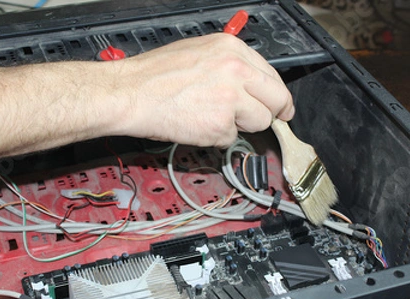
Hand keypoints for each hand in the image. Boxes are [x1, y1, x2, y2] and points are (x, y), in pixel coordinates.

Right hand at [114, 33, 294, 147]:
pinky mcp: (220, 125)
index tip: (279, 105)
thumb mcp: (198, 53)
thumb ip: (227, 65)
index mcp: (231, 49)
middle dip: (272, 112)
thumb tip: (247, 82)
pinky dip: (217, 137)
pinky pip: (231, 138)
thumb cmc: (153, 75)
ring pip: (259, 122)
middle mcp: (236, 71)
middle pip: (276, 99)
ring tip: (212, 117)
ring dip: (241, 125)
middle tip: (262, 120)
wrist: (130, 93)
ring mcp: (231, 99)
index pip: (272, 75)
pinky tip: (197, 124)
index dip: (275, 94)